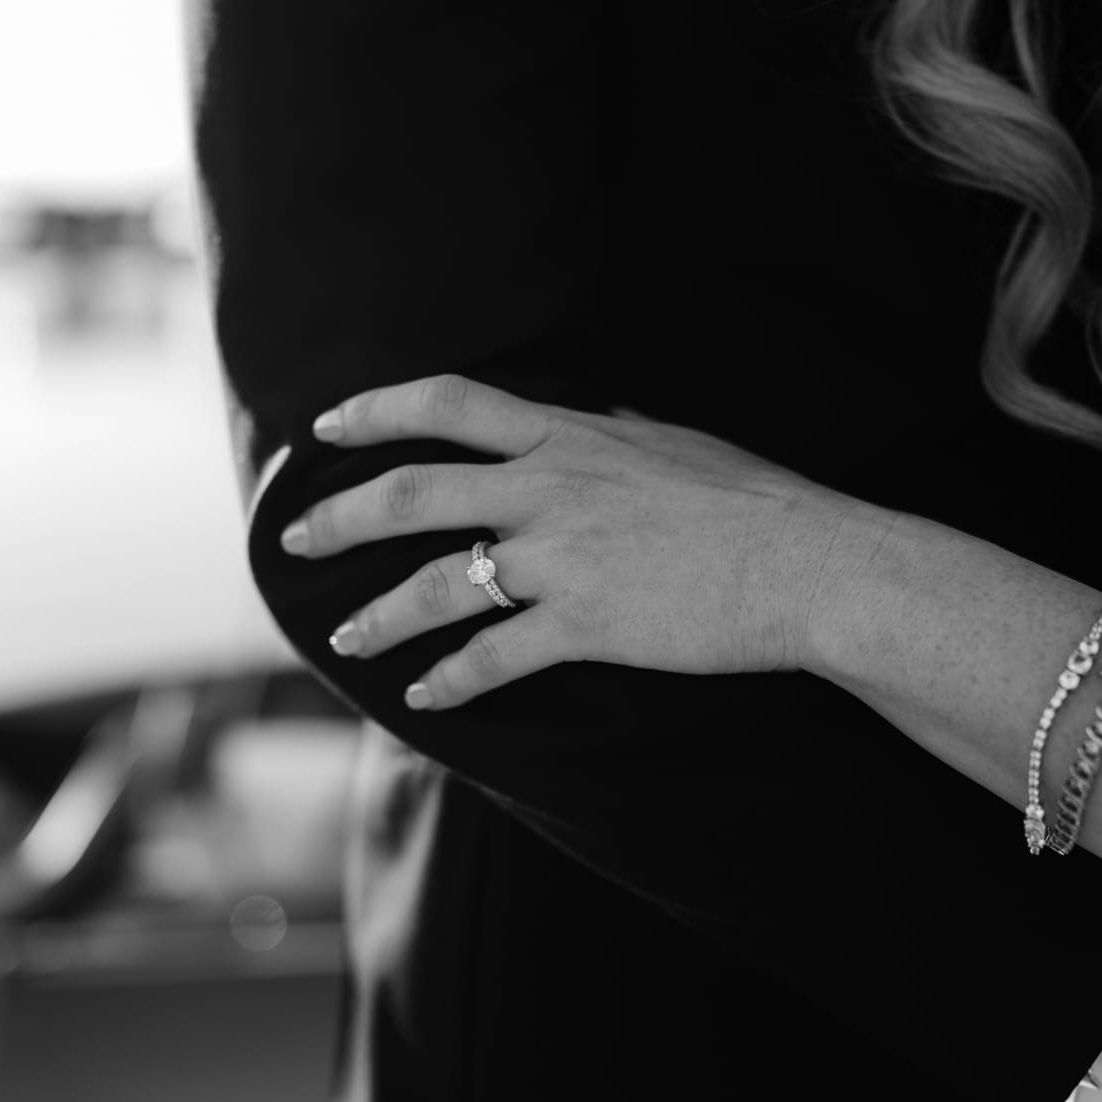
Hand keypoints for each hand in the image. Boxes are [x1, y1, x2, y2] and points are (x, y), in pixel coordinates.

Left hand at [278, 375, 862, 709]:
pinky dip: (451, 681)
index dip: (375, 409)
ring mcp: (562, 558)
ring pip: (436, 584)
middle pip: (411, 494)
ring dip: (378, 615)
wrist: (806, 563)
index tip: (329, 426)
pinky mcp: (585, 625)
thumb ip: (611, 433)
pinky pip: (493, 657)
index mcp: (568, 434)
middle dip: (339, 518)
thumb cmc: (752, 500)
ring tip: (345, 639)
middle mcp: (548, 487)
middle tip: (295, 540)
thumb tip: (588, 420)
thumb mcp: (671, 442)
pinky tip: (426, 699)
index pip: (446, 402)